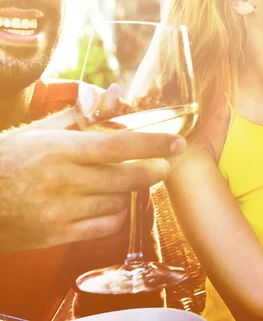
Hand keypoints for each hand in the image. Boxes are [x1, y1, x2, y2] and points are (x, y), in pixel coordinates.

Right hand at [0, 118, 185, 250]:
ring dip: (131, 192)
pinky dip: (116, 215)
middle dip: (154, 170)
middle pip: (126, 178)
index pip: (117, 146)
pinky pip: (104, 228)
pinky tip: (112, 203)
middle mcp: (62, 181)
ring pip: (118, 203)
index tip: (178, 142)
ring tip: (128, 180)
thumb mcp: (39, 131)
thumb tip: (116, 93)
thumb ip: (83, 115)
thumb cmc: (7, 159)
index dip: (152, 144)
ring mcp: (59, 212)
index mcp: (59, 149)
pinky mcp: (56, 236)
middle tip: (166, 163)